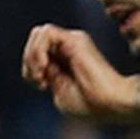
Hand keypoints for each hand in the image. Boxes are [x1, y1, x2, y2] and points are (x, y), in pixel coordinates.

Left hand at [21, 24, 138, 119]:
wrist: (111, 104)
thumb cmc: (91, 105)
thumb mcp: (59, 92)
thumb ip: (47, 74)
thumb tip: (38, 61)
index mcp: (64, 61)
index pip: (35, 52)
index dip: (29, 69)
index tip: (42, 87)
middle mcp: (68, 47)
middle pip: (34, 39)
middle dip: (28, 59)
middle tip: (38, 79)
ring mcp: (73, 41)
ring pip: (39, 33)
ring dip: (32, 54)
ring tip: (40, 74)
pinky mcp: (76, 39)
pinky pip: (48, 33)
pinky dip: (39, 49)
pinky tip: (45, 66)